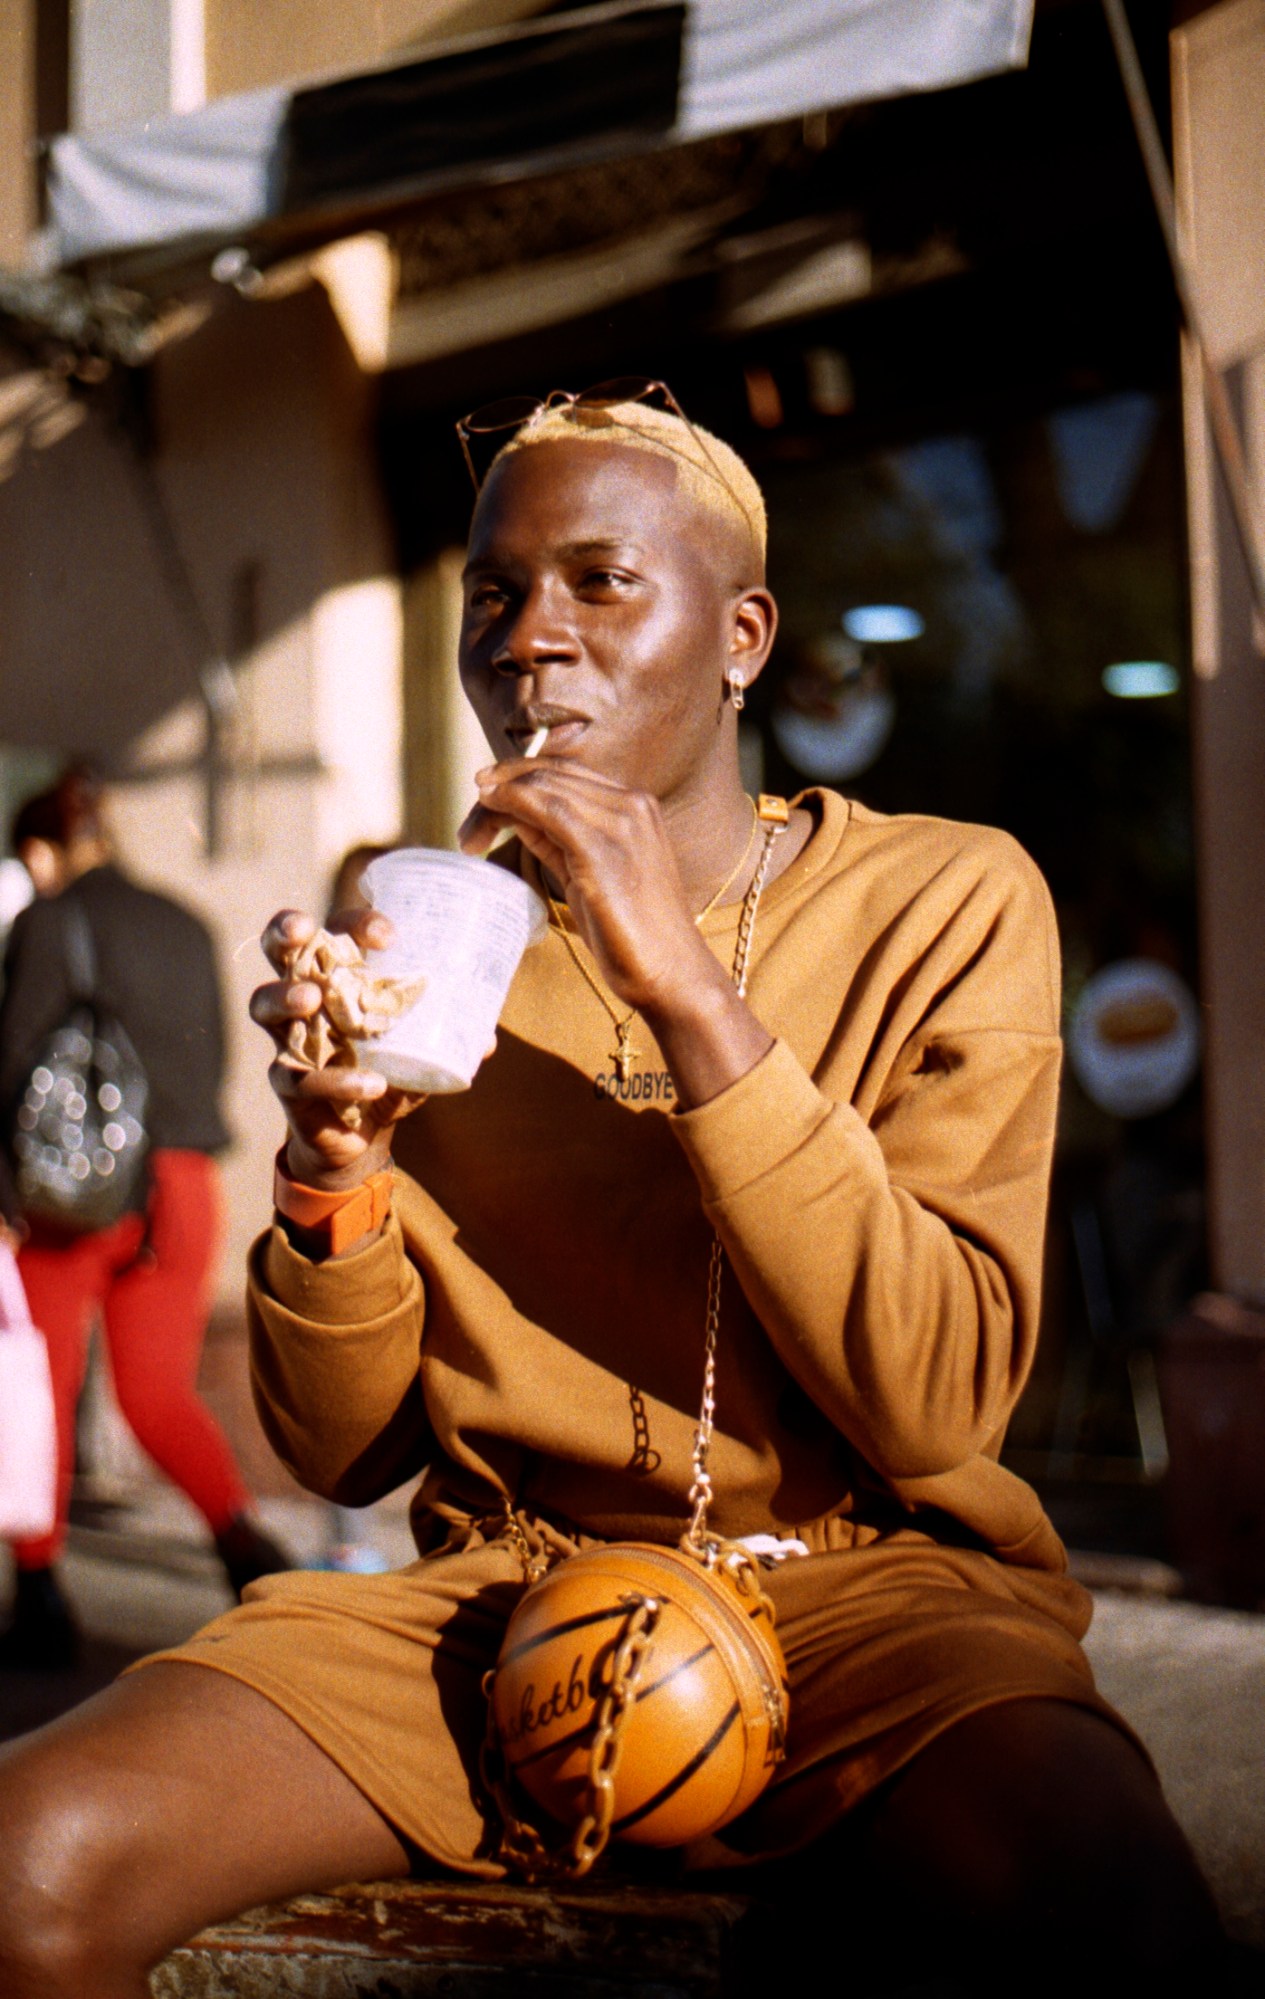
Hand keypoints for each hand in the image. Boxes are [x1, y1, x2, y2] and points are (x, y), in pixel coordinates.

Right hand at [251, 908, 424, 1187]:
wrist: (360, 1135)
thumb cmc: (385, 1071)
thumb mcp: (418, 1051)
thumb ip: (446, 1040)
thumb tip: (488, 1039)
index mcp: (339, 978)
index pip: (338, 933)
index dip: (356, 924)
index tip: (390, 935)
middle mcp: (304, 998)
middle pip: (279, 950)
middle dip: (285, 931)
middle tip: (304, 930)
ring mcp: (288, 1039)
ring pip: (263, 1004)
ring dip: (285, 995)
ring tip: (312, 999)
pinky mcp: (287, 1084)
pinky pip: (301, 1077)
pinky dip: (336, 1080)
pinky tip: (370, 1084)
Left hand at [459, 759, 773, 1107]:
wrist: (673, 974)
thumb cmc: (633, 936)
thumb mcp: (592, 876)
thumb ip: (561, 842)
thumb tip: (519, 818)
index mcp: (637, 807)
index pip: (568, 773)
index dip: (521, 775)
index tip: (487, 790)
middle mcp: (632, 804)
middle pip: (552, 773)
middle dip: (503, 784)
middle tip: (471, 806)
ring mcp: (621, 822)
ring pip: (544, 785)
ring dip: (498, 797)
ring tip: (469, 827)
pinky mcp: (602, 847)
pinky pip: (546, 807)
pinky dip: (511, 802)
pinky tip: (488, 811)